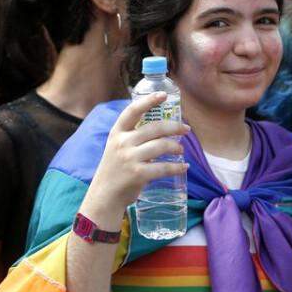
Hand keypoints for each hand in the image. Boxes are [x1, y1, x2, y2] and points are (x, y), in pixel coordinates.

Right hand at [81, 93, 189, 220]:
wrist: (104, 196)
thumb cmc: (116, 168)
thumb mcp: (118, 147)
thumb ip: (133, 135)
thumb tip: (162, 124)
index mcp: (117, 133)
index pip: (132, 111)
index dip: (148, 101)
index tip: (164, 95)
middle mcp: (122, 143)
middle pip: (155, 127)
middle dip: (175, 127)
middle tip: (186, 129)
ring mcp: (129, 158)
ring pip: (162, 146)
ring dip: (176, 147)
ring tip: (180, 150)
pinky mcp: (138, 174)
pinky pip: (164, 167)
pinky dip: (178, 167)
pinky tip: (183, 167)